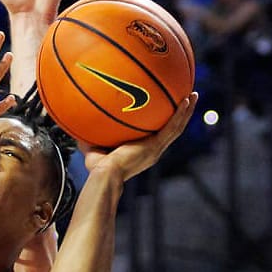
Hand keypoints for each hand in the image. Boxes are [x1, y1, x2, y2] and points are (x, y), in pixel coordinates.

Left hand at [80, 92, 196, 181]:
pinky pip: (172, 126)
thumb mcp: (93, 149)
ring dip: (186, 111)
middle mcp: (154, 150)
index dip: (164, 123)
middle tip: (188, 98)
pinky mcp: (156, 145)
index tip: (167, 111)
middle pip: (173, 128)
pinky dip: (180, 113)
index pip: (158, 135)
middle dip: (181, 114)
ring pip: (177, 126)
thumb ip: (90, 138)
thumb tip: (78, 125)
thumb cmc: (98, 168)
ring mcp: (157, 148)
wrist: (105, 175)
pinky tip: (186, 100)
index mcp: (144, 151)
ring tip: (193, 95)